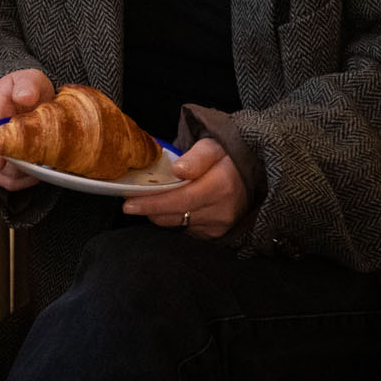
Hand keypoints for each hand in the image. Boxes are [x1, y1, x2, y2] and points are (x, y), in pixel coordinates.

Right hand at [0, 68, 54, 190]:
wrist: (27, 99)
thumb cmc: (29, 89)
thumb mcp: (31, 79)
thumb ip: (28, 85)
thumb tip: (24, 97)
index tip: (2, 162)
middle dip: (15, 162)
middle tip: (41, 162)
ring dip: (21, 173)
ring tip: (41, 165)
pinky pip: (4, 181)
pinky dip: (21, 181)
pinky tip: (35, 173)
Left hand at [124, 138, 247, 237]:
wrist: (253, 175)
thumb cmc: (227, 157)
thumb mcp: (212, 147)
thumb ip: (195, 157)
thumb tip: (177, 170)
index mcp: (220, 186)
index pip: (179, 199)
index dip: (151, 202)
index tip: (128, 202)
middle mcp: (220, 210)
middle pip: (173, 215)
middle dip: (148, 208)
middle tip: (129, 201)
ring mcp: (219, 225)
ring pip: (176, 224)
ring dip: (159, 214)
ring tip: (148, 200)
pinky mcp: (216, 234)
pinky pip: (185, 229)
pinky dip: (173, 218)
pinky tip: (169, 206)